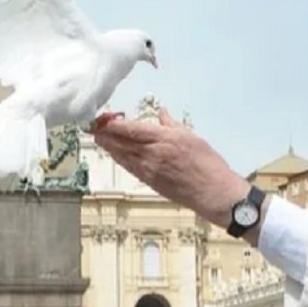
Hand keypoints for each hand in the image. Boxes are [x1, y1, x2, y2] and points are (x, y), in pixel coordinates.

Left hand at [93, 109, 249, 227]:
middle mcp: (152, 155)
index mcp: (163, 140)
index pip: (130, 129)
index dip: (112, 123)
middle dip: (105, 134)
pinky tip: (115, 154)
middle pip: (120, 143)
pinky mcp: (151, 182)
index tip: (102, 118)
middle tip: (93, 127)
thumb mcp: (192, 136)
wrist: (214, 192)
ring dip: (108, 147)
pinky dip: (120, 159)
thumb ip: (172, 124)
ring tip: (99, 138)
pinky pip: (129, 168)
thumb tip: (161, 114)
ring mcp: (149, 170)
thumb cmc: (208, 165)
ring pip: (121, 156)